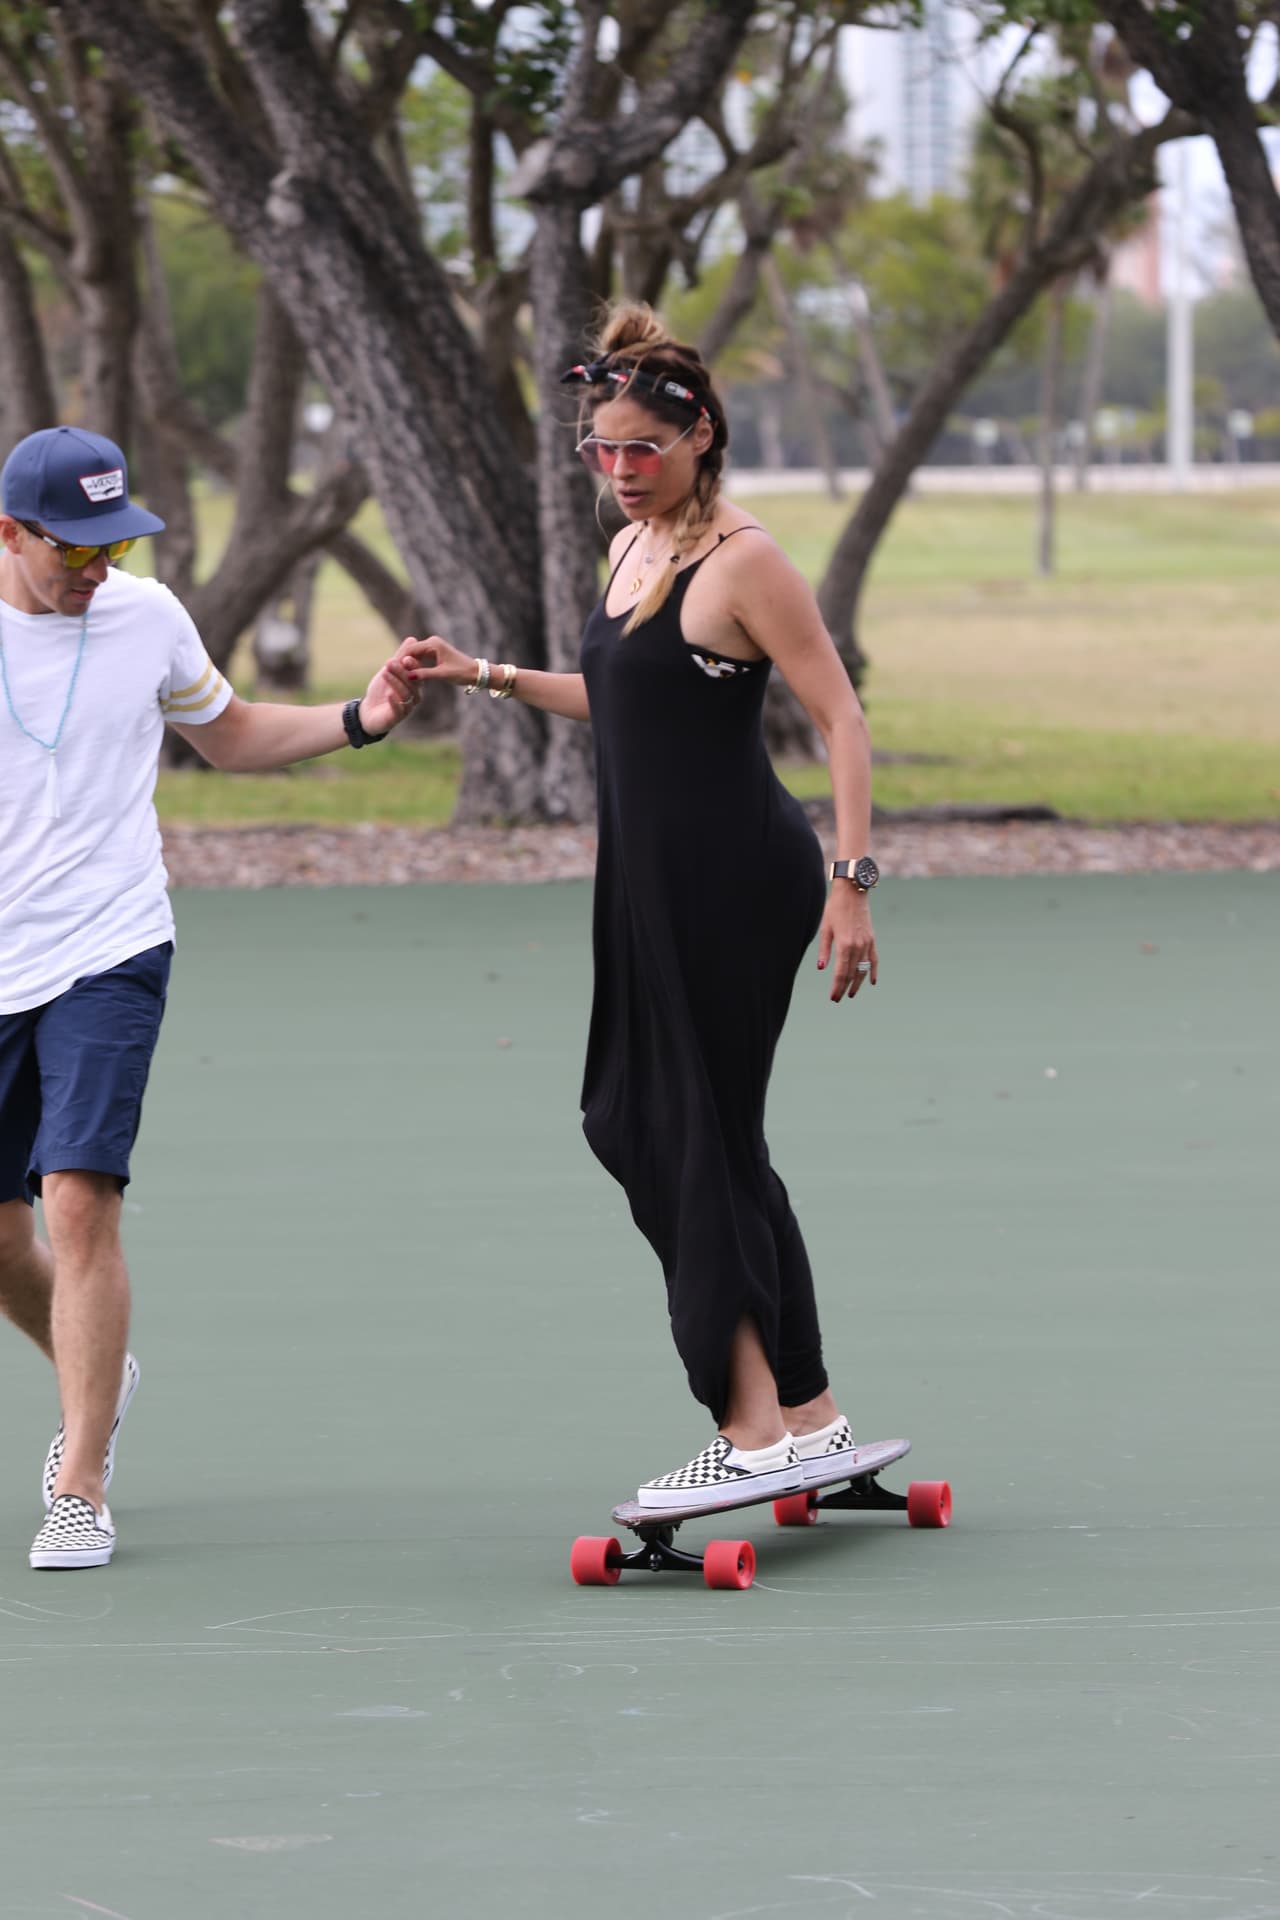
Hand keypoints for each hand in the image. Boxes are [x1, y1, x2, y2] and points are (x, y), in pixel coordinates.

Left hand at [358, 654, 419, 734]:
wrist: (369, 711)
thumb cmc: (381, 690)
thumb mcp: (389, 671)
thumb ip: (401, 657)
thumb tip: (412, 639)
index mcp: (414, 683)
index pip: (417, 672)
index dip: (413, 665)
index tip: (405, 656)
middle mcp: (414, 695)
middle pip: (412, 683)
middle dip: (401, 671)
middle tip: (391, 662)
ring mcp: (407, 707)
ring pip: (405, 694)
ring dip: (395, 682)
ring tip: (384, 672)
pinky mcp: (397, 717)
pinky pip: (399, 710)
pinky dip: (394, 702)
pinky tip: (389, 694)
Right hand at [395, 633, 480, 686]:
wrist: (475, 672)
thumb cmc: (461, 672)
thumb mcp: (442, 674)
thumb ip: (424, 674)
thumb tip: (408, 677)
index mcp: (433, 644)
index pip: (410, 650)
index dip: (400, 660)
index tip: (390, 670)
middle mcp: (431, 642)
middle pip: (410, 651)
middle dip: (402, 662)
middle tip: (390, 673)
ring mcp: (432, 647)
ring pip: (414, 655)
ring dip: (407, 664)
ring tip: (396, 675)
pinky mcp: (433, 653)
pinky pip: (419, 658)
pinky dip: (414, 665)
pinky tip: (407, 674)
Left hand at [816, 886, 877, 1003]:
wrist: (853, 892)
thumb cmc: (835, 908)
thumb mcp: (825, 928)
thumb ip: (824, 950)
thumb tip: (821, 968)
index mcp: (844, 944)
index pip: (841, 972)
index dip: (837, 987)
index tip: (833, 997)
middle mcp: (858, 946)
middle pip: (852, 973)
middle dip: (844, 987)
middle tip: (838, 998)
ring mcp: (867, 943)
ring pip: (863, 969)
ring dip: (858, 983)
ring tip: (851, 994)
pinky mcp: (872, 939)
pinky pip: (874, 959)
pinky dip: (873, 971)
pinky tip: (872, 982)